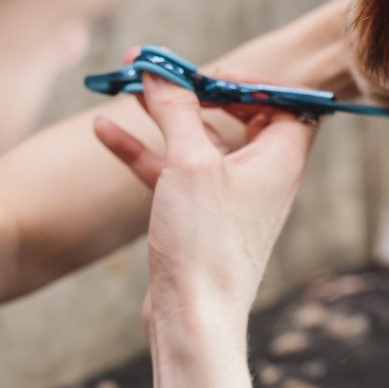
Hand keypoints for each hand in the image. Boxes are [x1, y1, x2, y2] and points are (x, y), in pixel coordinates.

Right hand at [94, 71, 315, 349]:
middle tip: (158, 69)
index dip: (250, 81)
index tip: (208, 72)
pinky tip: (104, 131)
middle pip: (236, 117)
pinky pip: (173, 173)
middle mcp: (262, 175)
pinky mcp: (199, 218)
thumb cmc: (206, 242)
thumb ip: (177, 110)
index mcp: (281, 157)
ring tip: (126, 85)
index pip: (283, 101)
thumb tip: (162, 70)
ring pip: (197, 143)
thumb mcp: (191, 163)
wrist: (193, 318)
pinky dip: (144, 152)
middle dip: (194, 91)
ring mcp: (229, 198)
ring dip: (163, 116)